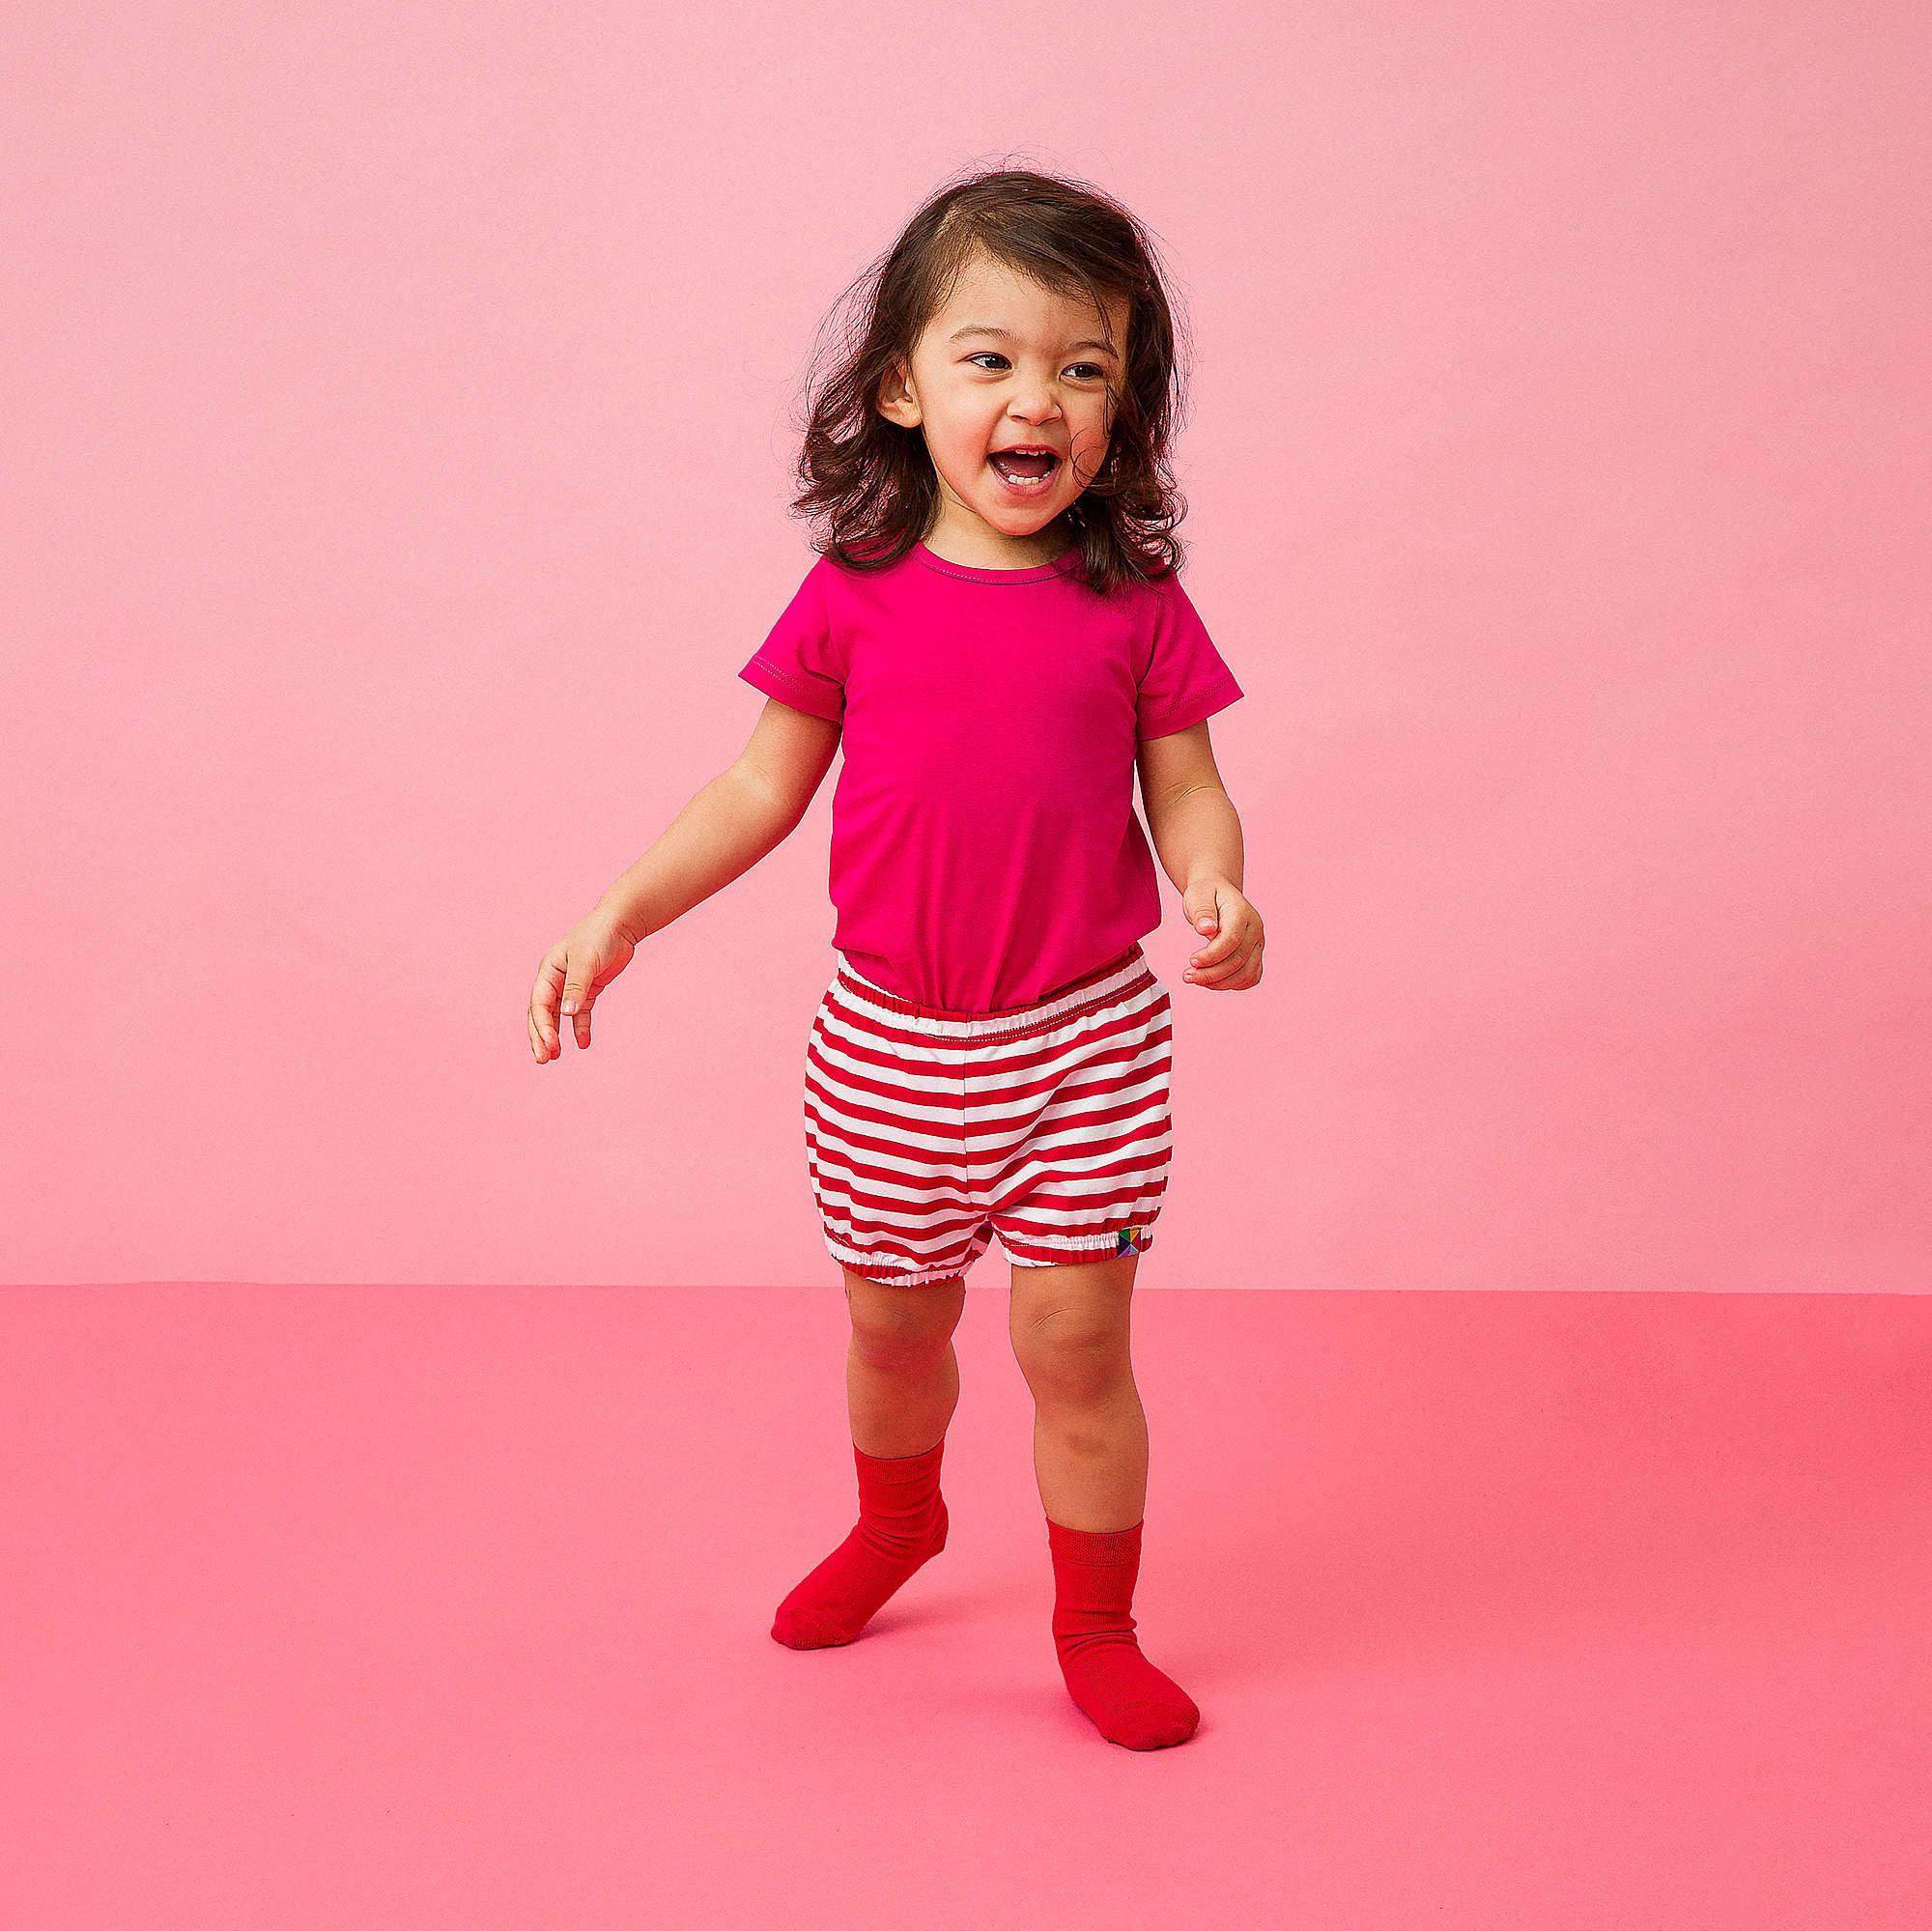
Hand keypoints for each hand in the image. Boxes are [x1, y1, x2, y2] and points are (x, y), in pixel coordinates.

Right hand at [528, 908, 640, 1061]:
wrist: (620, 923)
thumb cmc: (599, 935)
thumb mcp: (586, 960)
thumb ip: (576, 986)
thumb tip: (567, 1013)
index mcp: (548, 971)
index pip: (539, 1004)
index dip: (543, 1026)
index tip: (551, 1044)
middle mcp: (555, 980)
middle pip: (543, 1013)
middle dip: (541, 1036)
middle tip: (544, 1059)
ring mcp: (571, 986)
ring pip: (559, 1016)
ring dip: (556, 1035)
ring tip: (555, 1056)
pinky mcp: (588, 989)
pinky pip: (580, 1013)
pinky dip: (580, 1028)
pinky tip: (583, 1043)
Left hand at [1179, 878, 1262, 989]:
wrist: (1218, 892)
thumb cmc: (1206, 893)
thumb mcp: (1198, 895)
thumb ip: (1202, 911)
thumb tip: (1206, 929)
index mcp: (1242, 913)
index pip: (1231, 939)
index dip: (1212, 955)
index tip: (1192, 961)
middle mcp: (1255, 929)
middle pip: (1239, 960)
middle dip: (1212, 973)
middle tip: (1188, 976)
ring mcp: (1258, 944)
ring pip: (1247, 974)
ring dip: (1221, 983)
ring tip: (1196, 979)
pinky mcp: (1255, 955)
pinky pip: (1251, 978)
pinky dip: (1232, 984)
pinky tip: (1212, 982)